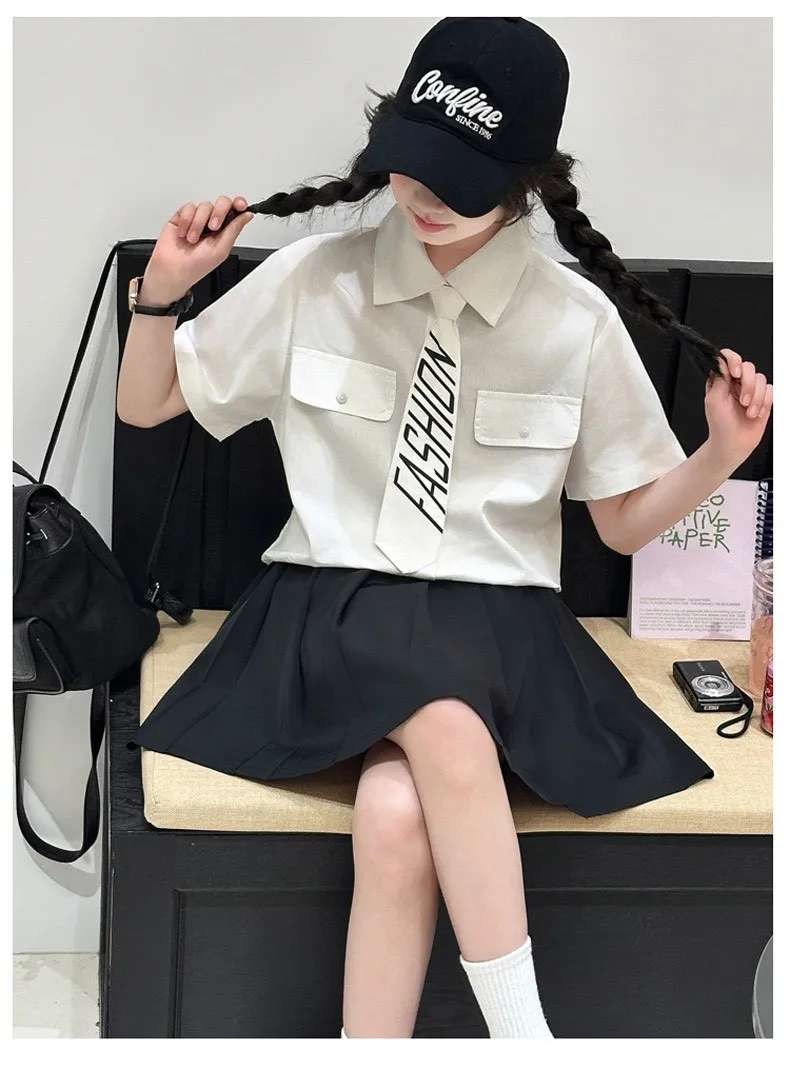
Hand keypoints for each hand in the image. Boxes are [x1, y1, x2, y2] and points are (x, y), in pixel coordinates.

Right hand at [144, 195, 254, 300]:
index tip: (241, 205)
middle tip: (212, 227)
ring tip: (192, 239)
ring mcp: (198, 218)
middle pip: (222, 203)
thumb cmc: (198, 265)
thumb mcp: (222, 249)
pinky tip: (183, 233)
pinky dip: (186, 220)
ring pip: (204, 206)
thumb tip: (248, 215)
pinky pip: (188, 207)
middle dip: (219, 213)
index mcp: (225, 231)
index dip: (239, 204)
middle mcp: (212, 222)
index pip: (235, 211)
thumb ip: (234, 229)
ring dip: (198, 223)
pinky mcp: (183, 216)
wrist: (173, 268)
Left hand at [704, 348, 772, 467]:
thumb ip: (719, 379)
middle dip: (748, 386)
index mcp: (721, 380)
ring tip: (748, 412)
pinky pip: (771, 390)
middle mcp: (736, 382)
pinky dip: (764, 402)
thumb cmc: (720, 425)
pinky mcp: (763, 398)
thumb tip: (722, 361)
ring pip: (761, 379)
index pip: (727, 358)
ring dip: (756, 398)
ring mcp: (750, 389)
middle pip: (749, 367)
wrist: (733, 444)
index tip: (735, 374)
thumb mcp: (713, 401)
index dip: (734, 361)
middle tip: (742, 402)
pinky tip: (756, 413)